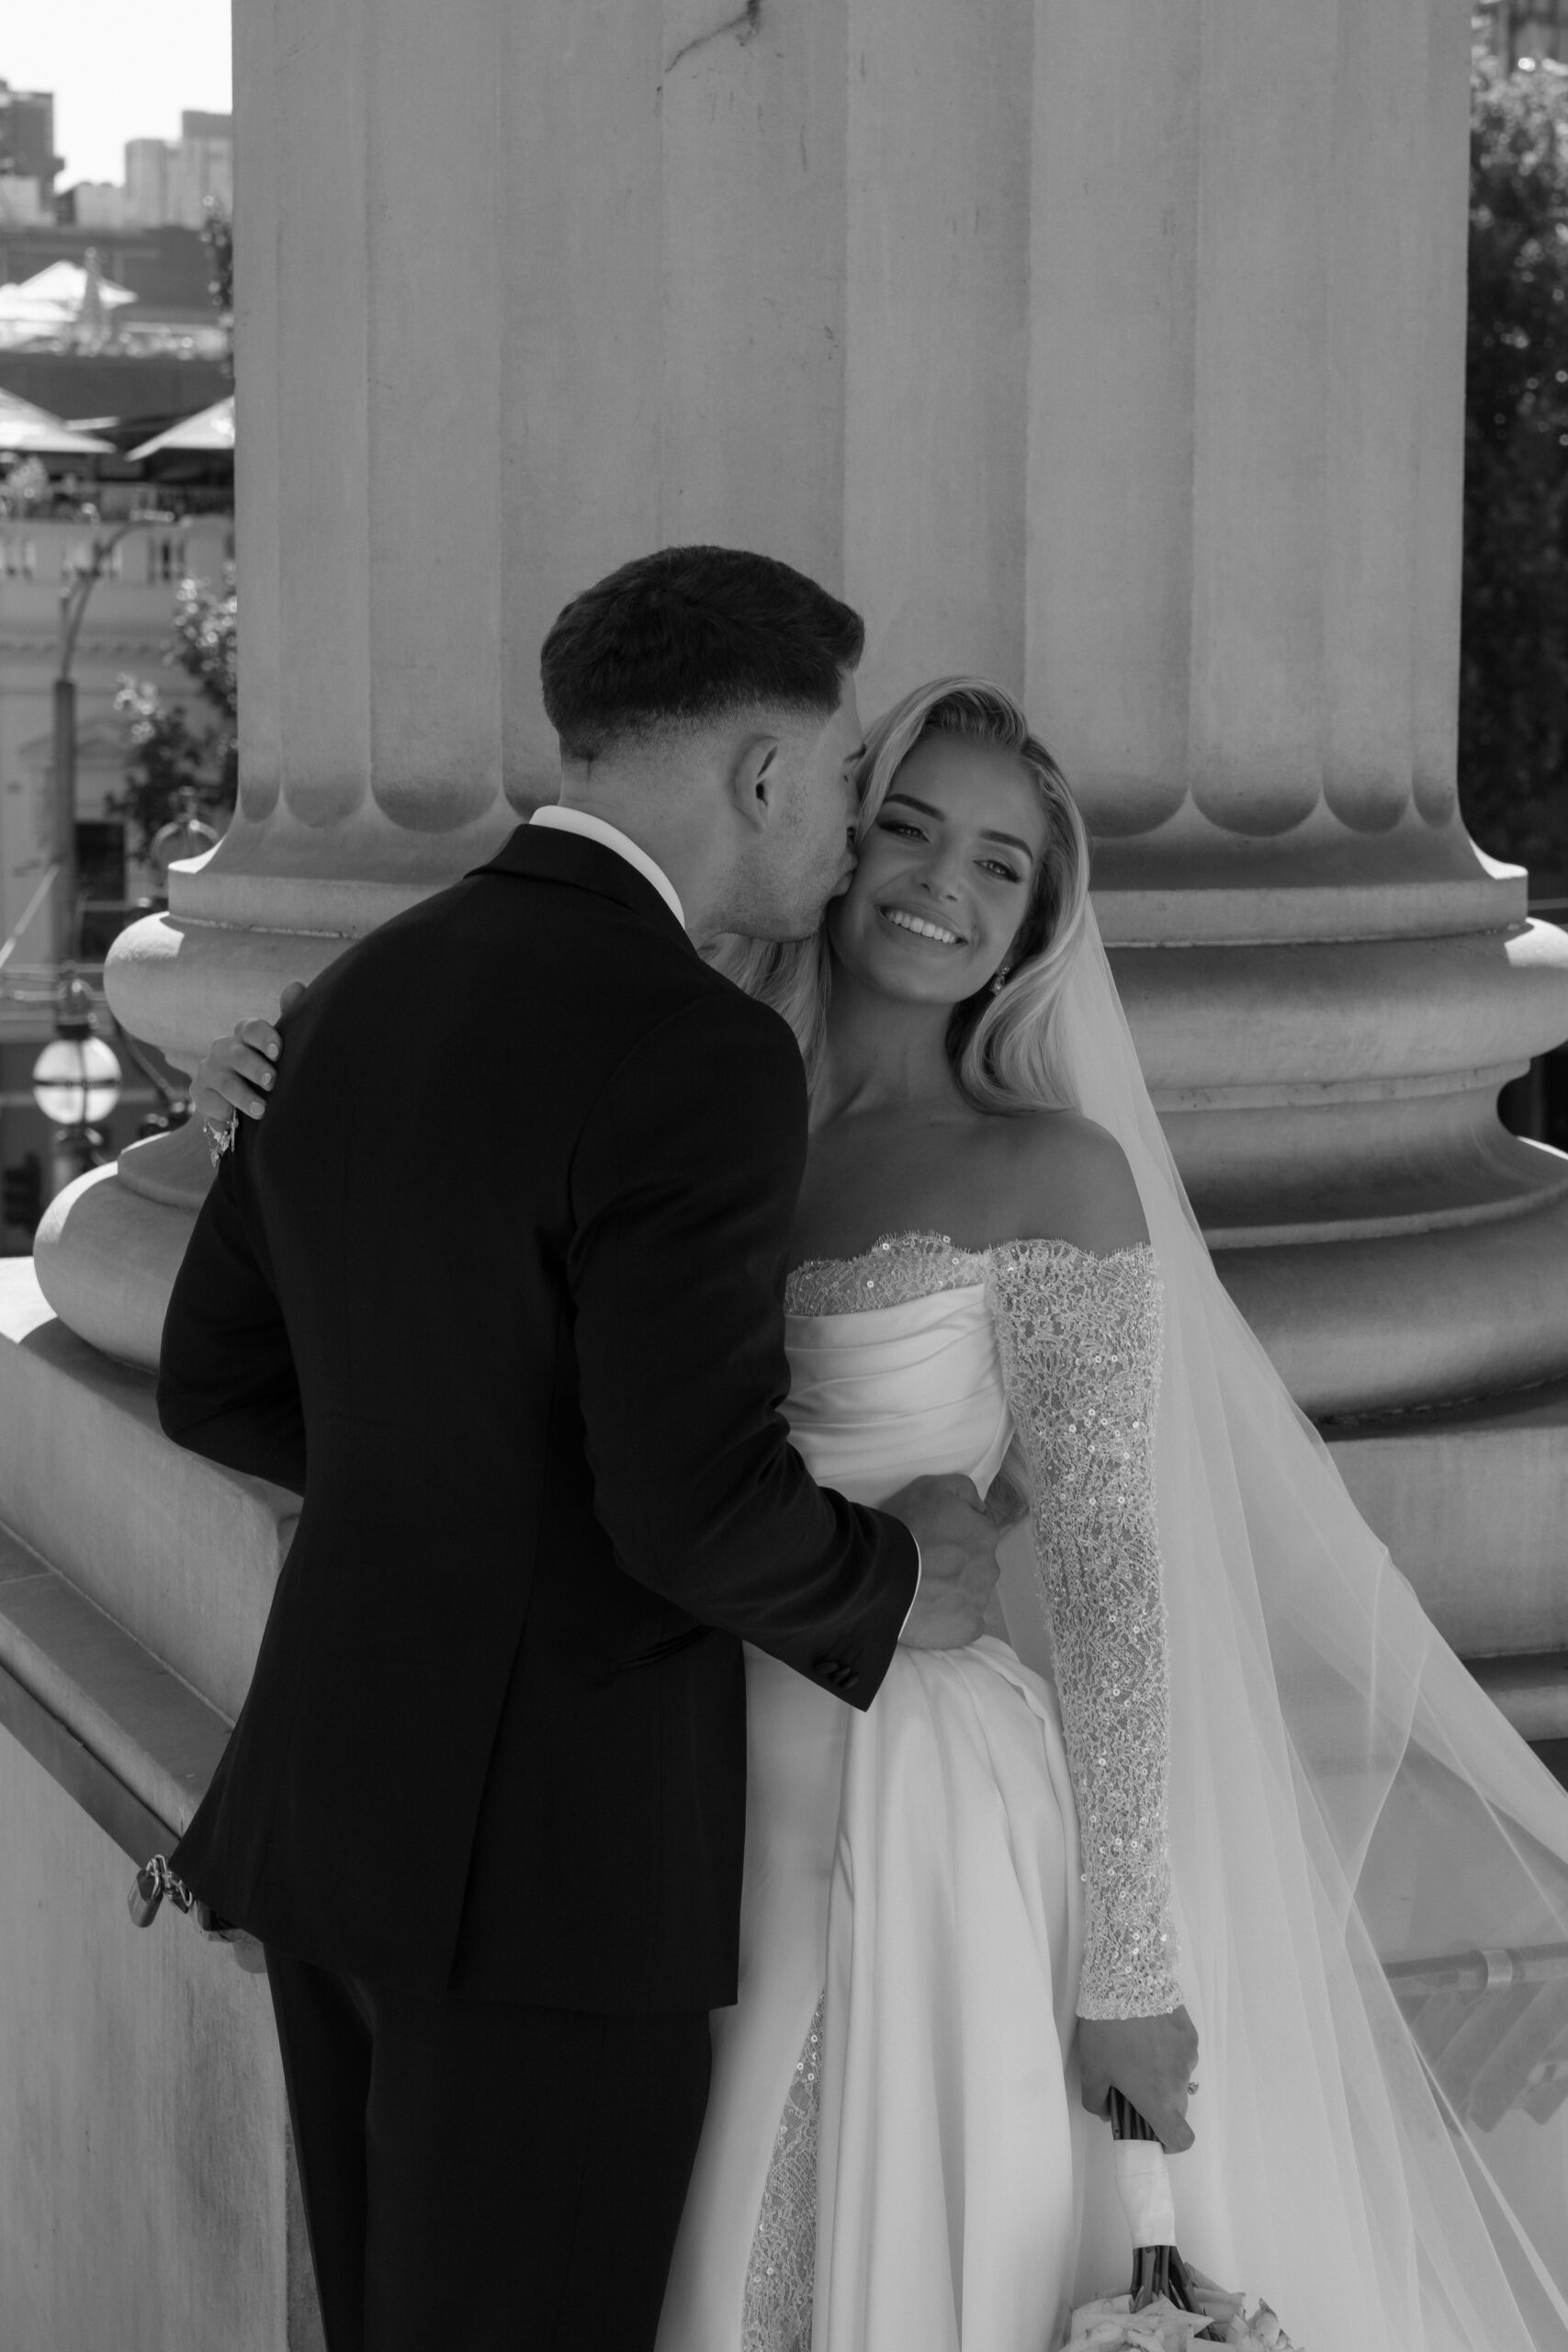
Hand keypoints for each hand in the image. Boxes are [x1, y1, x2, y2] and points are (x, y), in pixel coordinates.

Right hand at [192, 980, 306, 1126]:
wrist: (242, 1105)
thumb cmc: (266, 1068)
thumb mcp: (279, 1049)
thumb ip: (289, 1017)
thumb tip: (295, 985)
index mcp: (245, 1035)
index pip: (251, 1028)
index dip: (264, 1037)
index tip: (278, 1052)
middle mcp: (224, 1049)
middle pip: (237, 1054)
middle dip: (255, 1068)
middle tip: (272, 1082)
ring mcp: (209, 1071)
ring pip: (224, 1080)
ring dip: (243, 1096)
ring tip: (262, 1111)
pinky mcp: (199, 1093)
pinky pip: (207, 1101)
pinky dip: (222, 1111)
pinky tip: (233, 1121)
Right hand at [882, 1472, 999, 1649]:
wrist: (882, 1571)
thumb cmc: (907, 1525)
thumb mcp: (933, 1486)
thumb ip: (964, 1491)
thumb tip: (977, 1508)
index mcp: (985, 1534)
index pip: (977, 1534)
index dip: (953, 1537)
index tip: (932, 1541)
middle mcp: (990, 1568)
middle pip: (976, 1566)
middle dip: (957, 1566)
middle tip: (925, 1566)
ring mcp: (979, 1600)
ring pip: (971, 1595)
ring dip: (954, 1592)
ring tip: (922, 1591)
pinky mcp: (966, 1629)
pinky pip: (968, 1625)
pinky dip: (954, 1621)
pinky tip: (933, 1613)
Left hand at [1078, 2005, 1199, 2152]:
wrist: (1126, 1979)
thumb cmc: (1107, 2029)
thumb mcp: (1091, 2069)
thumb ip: (1097, 2101)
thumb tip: (1108, 2112)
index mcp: (1158, 2098)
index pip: (1181, 2138)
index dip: (1169, 2143)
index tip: (1151, 2130)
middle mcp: (1180, 2081)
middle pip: (1176, 2107)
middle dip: (1157, 2103)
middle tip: (1132, 2083)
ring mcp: (1188, 2055)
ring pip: (1178, 2078)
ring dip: (1162, 2074)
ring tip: (1137, 2049)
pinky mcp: (1190, 2032)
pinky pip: (1181, 2053)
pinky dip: (1168, 2051)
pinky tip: (1148, 2031)